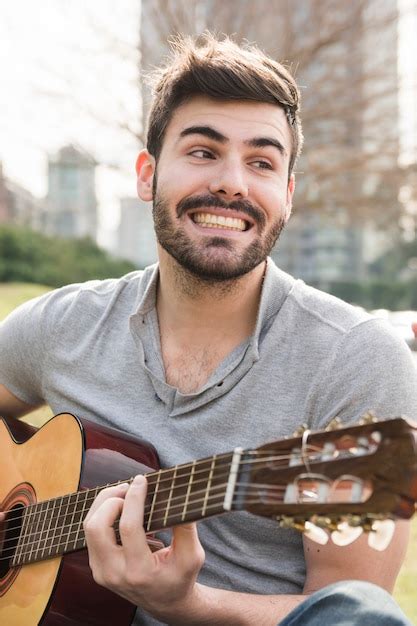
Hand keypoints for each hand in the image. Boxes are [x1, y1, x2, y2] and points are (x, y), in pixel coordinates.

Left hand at [83, 475, 204, 621]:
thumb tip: (179, 496)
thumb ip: (186, 527)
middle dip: (110, 499)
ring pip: (89, 528)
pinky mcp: (96, 567)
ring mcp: (102, 572)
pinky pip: (91, 534)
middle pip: (96, 527)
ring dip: (104, 504)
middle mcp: (115, 574)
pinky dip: (103, 514)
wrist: (166, 603)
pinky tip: (120, 507)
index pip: (128, 527)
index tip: (142, 480)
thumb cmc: (180, 577)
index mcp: (140, 572)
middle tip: (129, 488)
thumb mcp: (193, 556)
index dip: (134, 499)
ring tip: (124, 494)